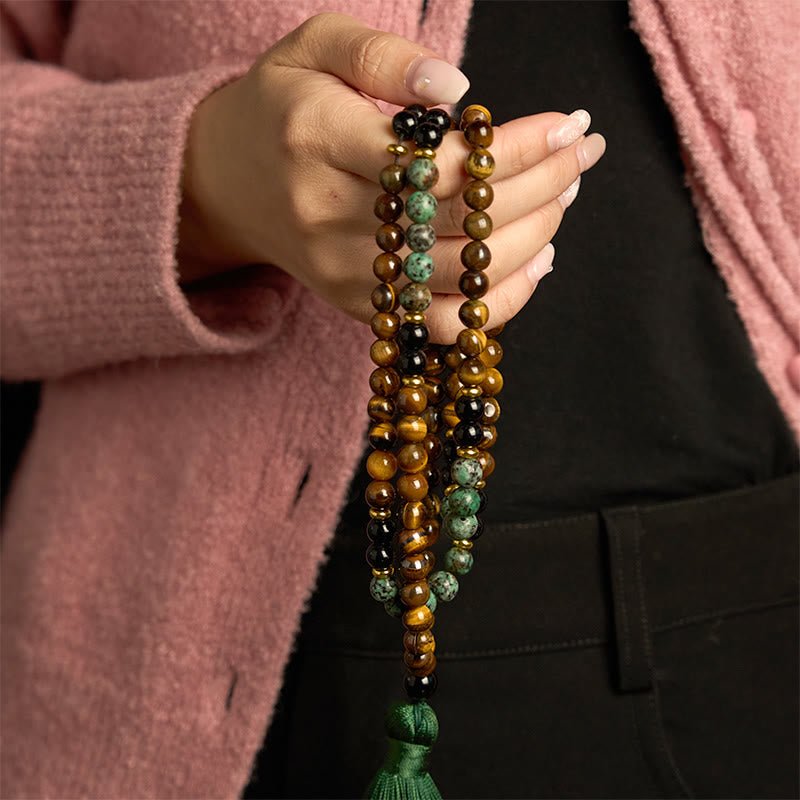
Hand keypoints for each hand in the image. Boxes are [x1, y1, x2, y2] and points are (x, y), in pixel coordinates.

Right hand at [176, 12, 605, 342]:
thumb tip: (456, 90)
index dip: (516, 149)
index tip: (570, 126)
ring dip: (532, 239)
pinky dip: (499, 303)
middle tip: (584, 156)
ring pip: (458, 277)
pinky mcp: (358, 307)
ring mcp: (343, 274)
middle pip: (457, 222)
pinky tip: (537, 261)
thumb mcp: (315, 47)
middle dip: (539, 189)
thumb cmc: (283, 107)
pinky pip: (440, 325)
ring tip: (566, 195)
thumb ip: (381, 57)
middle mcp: (328, 217)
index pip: (437, 159)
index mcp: (317, 141)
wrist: (229, 183)